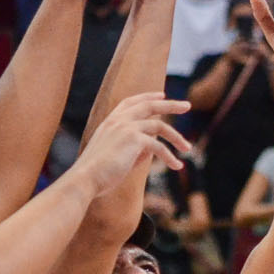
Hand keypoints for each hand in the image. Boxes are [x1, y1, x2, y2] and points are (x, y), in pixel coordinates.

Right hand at [67, 92, 188, 196]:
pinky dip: (170, 157)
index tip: (162, 95)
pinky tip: (177, 166)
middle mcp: (118, 120)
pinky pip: (158, 146)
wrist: (85, 179)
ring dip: (176, 137)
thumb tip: (153, 149)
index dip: (147, 96)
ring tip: (188, 148)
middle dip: (170, 104)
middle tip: (187, 106)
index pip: (131, 102)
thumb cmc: (98, 173)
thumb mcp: (116, 156)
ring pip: (159, 125)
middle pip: (149, 105)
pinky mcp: (134, 139)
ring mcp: (126, 127)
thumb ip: (134, 149)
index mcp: (110, 121)